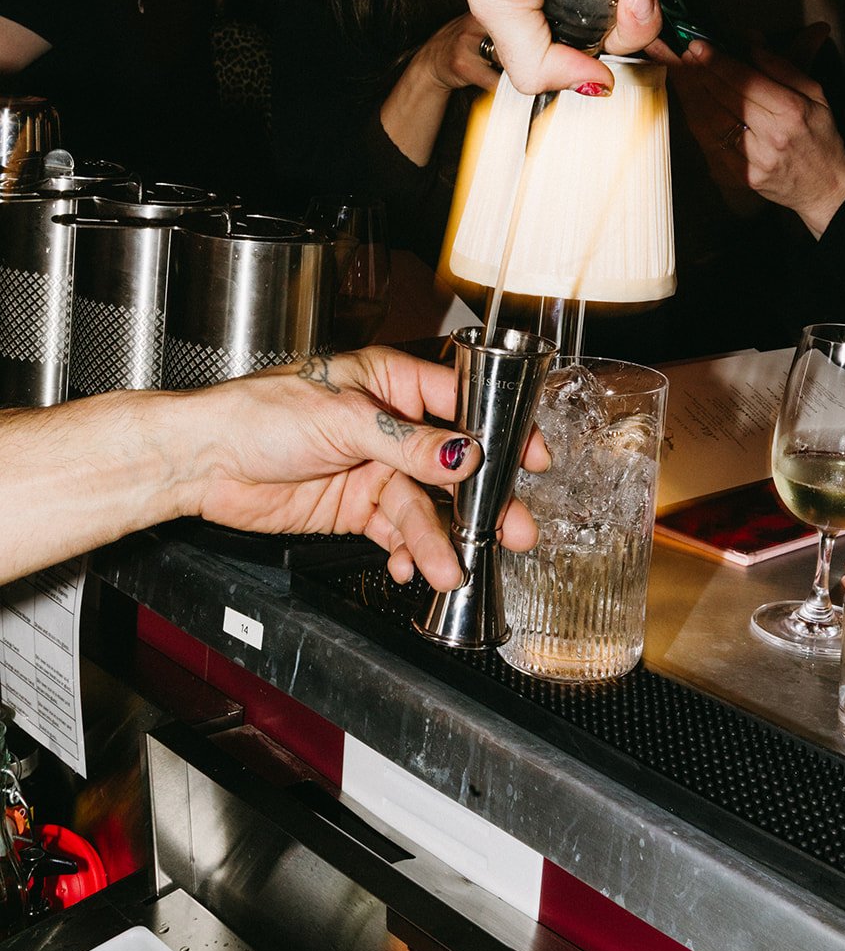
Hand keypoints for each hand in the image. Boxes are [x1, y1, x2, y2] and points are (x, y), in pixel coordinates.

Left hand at [181, 347, 548, 590]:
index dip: (499, 431)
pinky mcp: (355, 507)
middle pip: (451, 465)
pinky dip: (407, 552)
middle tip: (510, 529)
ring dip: (439, 539)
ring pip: (424, 507)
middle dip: (482, 500)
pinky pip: (395, 532)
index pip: (461, 403)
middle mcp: (389, 426)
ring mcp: (373, 468)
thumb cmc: (259, 414)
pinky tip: (411, 566)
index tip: (532, 458)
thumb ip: (407, 443)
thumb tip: (462, 454)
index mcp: (390, 382)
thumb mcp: (343, 419)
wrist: (206, 462)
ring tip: (452, 567)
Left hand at [658, 39, 844, 236]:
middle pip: (724, 98)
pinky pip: (708, 143)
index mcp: (791, 112)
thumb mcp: (814, 93)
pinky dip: (695, 119)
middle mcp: (771, 137)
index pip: (746, 80)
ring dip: (691, 93)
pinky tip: (688, 101)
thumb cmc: (820, 136)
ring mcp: (753, 161)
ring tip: (679, 72)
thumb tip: (749, 41)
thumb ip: (781, 65)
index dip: (718, 61)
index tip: (699, 45)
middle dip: (699, 72)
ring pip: (710, 121)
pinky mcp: (739, 177)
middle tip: (684, 53)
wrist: (824, 187)